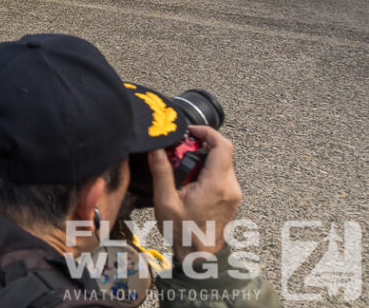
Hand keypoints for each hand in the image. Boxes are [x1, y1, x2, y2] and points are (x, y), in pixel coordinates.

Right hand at [150, 125, 241, 260]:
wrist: (200, 258)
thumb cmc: (183, 232)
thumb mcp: (165, 201)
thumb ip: (161, 171)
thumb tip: (155, 147)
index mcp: (216, 184)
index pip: (222, 145)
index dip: (207, 132)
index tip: (189, 130)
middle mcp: (230, 187)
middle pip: (222, 152)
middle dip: (201, 146)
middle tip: (179, 151)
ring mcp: (233, 193)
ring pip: (223, 163)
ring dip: (204, 158)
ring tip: (182, 167)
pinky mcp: (232, 198)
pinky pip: (223, 174)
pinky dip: (208, 170)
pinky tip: (190, 180)